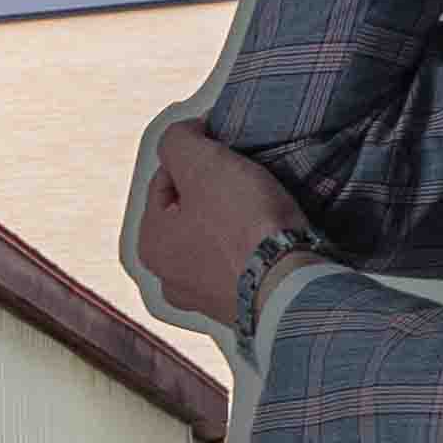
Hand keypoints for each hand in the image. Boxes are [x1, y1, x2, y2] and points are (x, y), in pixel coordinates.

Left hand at [135, 121, 308, 335]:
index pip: (167, 179)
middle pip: (193, 210)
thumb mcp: (202, 164)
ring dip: (239, 219)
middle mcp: (170, 277)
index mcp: (150, 244)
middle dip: (218, 190)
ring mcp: (207, 298)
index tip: (228, 149)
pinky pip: (246, 263)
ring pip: (219, 237)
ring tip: (264, 207)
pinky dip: (256, 247)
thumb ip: (179, 140)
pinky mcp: (244, 308)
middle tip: (248, 179)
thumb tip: (185, 133)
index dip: (197, 155)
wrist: (292, 286)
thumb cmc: (243, 226)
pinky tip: (273, 236)